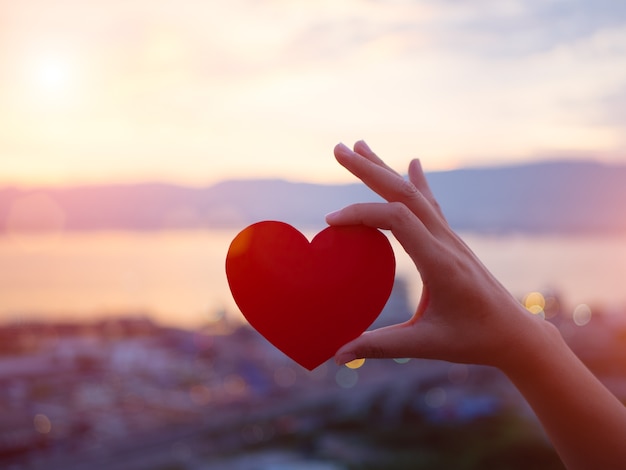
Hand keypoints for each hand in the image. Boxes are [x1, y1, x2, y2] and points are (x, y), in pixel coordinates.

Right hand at [326, 141, 550, 369]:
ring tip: (360, 146)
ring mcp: (450, 238)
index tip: (331, 223)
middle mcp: (445, 241)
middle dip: (369, 169)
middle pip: (404, 193)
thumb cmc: (473, 340)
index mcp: (439, 262)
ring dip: (385, 169)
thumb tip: (336, 355)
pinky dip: (416, 181)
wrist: (514, 333)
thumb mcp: (425, 346)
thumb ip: (379, 347)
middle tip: (338, 149)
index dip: (362, 214)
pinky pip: (430, 203)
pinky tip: (413, 164)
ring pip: (414, 193)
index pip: (397, 220)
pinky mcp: (450, 241)